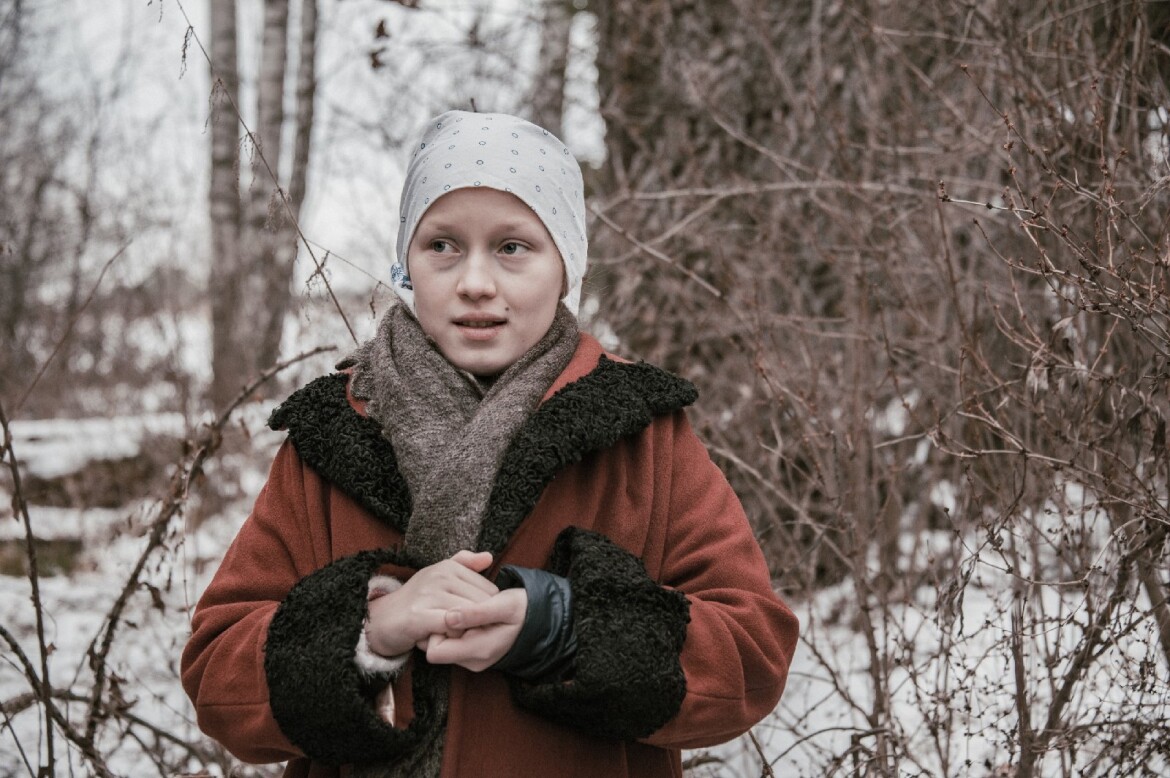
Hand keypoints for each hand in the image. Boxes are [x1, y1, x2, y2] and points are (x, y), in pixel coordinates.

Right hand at [365, 550, 495, 657]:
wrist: (380, 620)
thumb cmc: (416, 602)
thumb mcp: (439, 578)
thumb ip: (464, 565)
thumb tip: (489, 557)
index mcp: (448, 567)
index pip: (488, 590)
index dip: (489, 610)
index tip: (481, 622)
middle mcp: (439, 576)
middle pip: (481, 603)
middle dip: (481, 621)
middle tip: (472, 633)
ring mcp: (428, 594)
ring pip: (469, 615)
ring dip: (469, 630)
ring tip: (460, 636)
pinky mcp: (418, 615)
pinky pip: (451, 627)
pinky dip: (455, 636)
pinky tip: (448, 639)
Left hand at [422, 588, 527, 671]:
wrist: (540, 619)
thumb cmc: (524, 609)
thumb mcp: (505, 605)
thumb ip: (477, 612)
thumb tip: (448, 616)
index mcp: (479, 650)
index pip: (435, 651)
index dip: (436, 629)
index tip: (449, 610)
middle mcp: (474, 660)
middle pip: (437, 647)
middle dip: (441, 626)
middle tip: (455, 606)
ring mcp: (473, 658)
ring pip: (444, 644)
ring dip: (449, 626)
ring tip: (465, 609)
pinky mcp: (474, 651)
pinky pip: (454, 642)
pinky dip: (456, 628)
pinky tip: (468, 613)